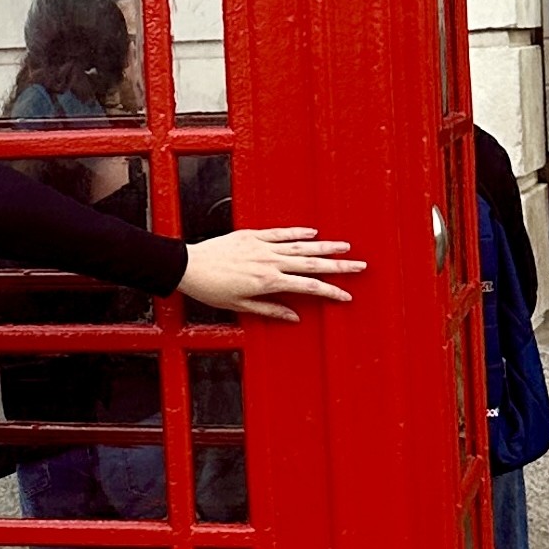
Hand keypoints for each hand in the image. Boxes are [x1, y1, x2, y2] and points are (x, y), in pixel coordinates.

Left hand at [179, 227, 363, 323]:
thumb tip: (294, 316)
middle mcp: (270, 262)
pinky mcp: (252, 235)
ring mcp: (262, 246)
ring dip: (325, 247)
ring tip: (345, 247)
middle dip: (339, 266)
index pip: (308, 286)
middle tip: (360, 266)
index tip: (346, 295)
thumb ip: (269, 310)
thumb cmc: (209, 289)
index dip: (330, 291)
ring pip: (301, 246)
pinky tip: (313, 233)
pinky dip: (297, 232)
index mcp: (268, 282)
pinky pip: (280, 232)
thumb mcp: (239, 306)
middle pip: (312, 264)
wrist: (188, 266)